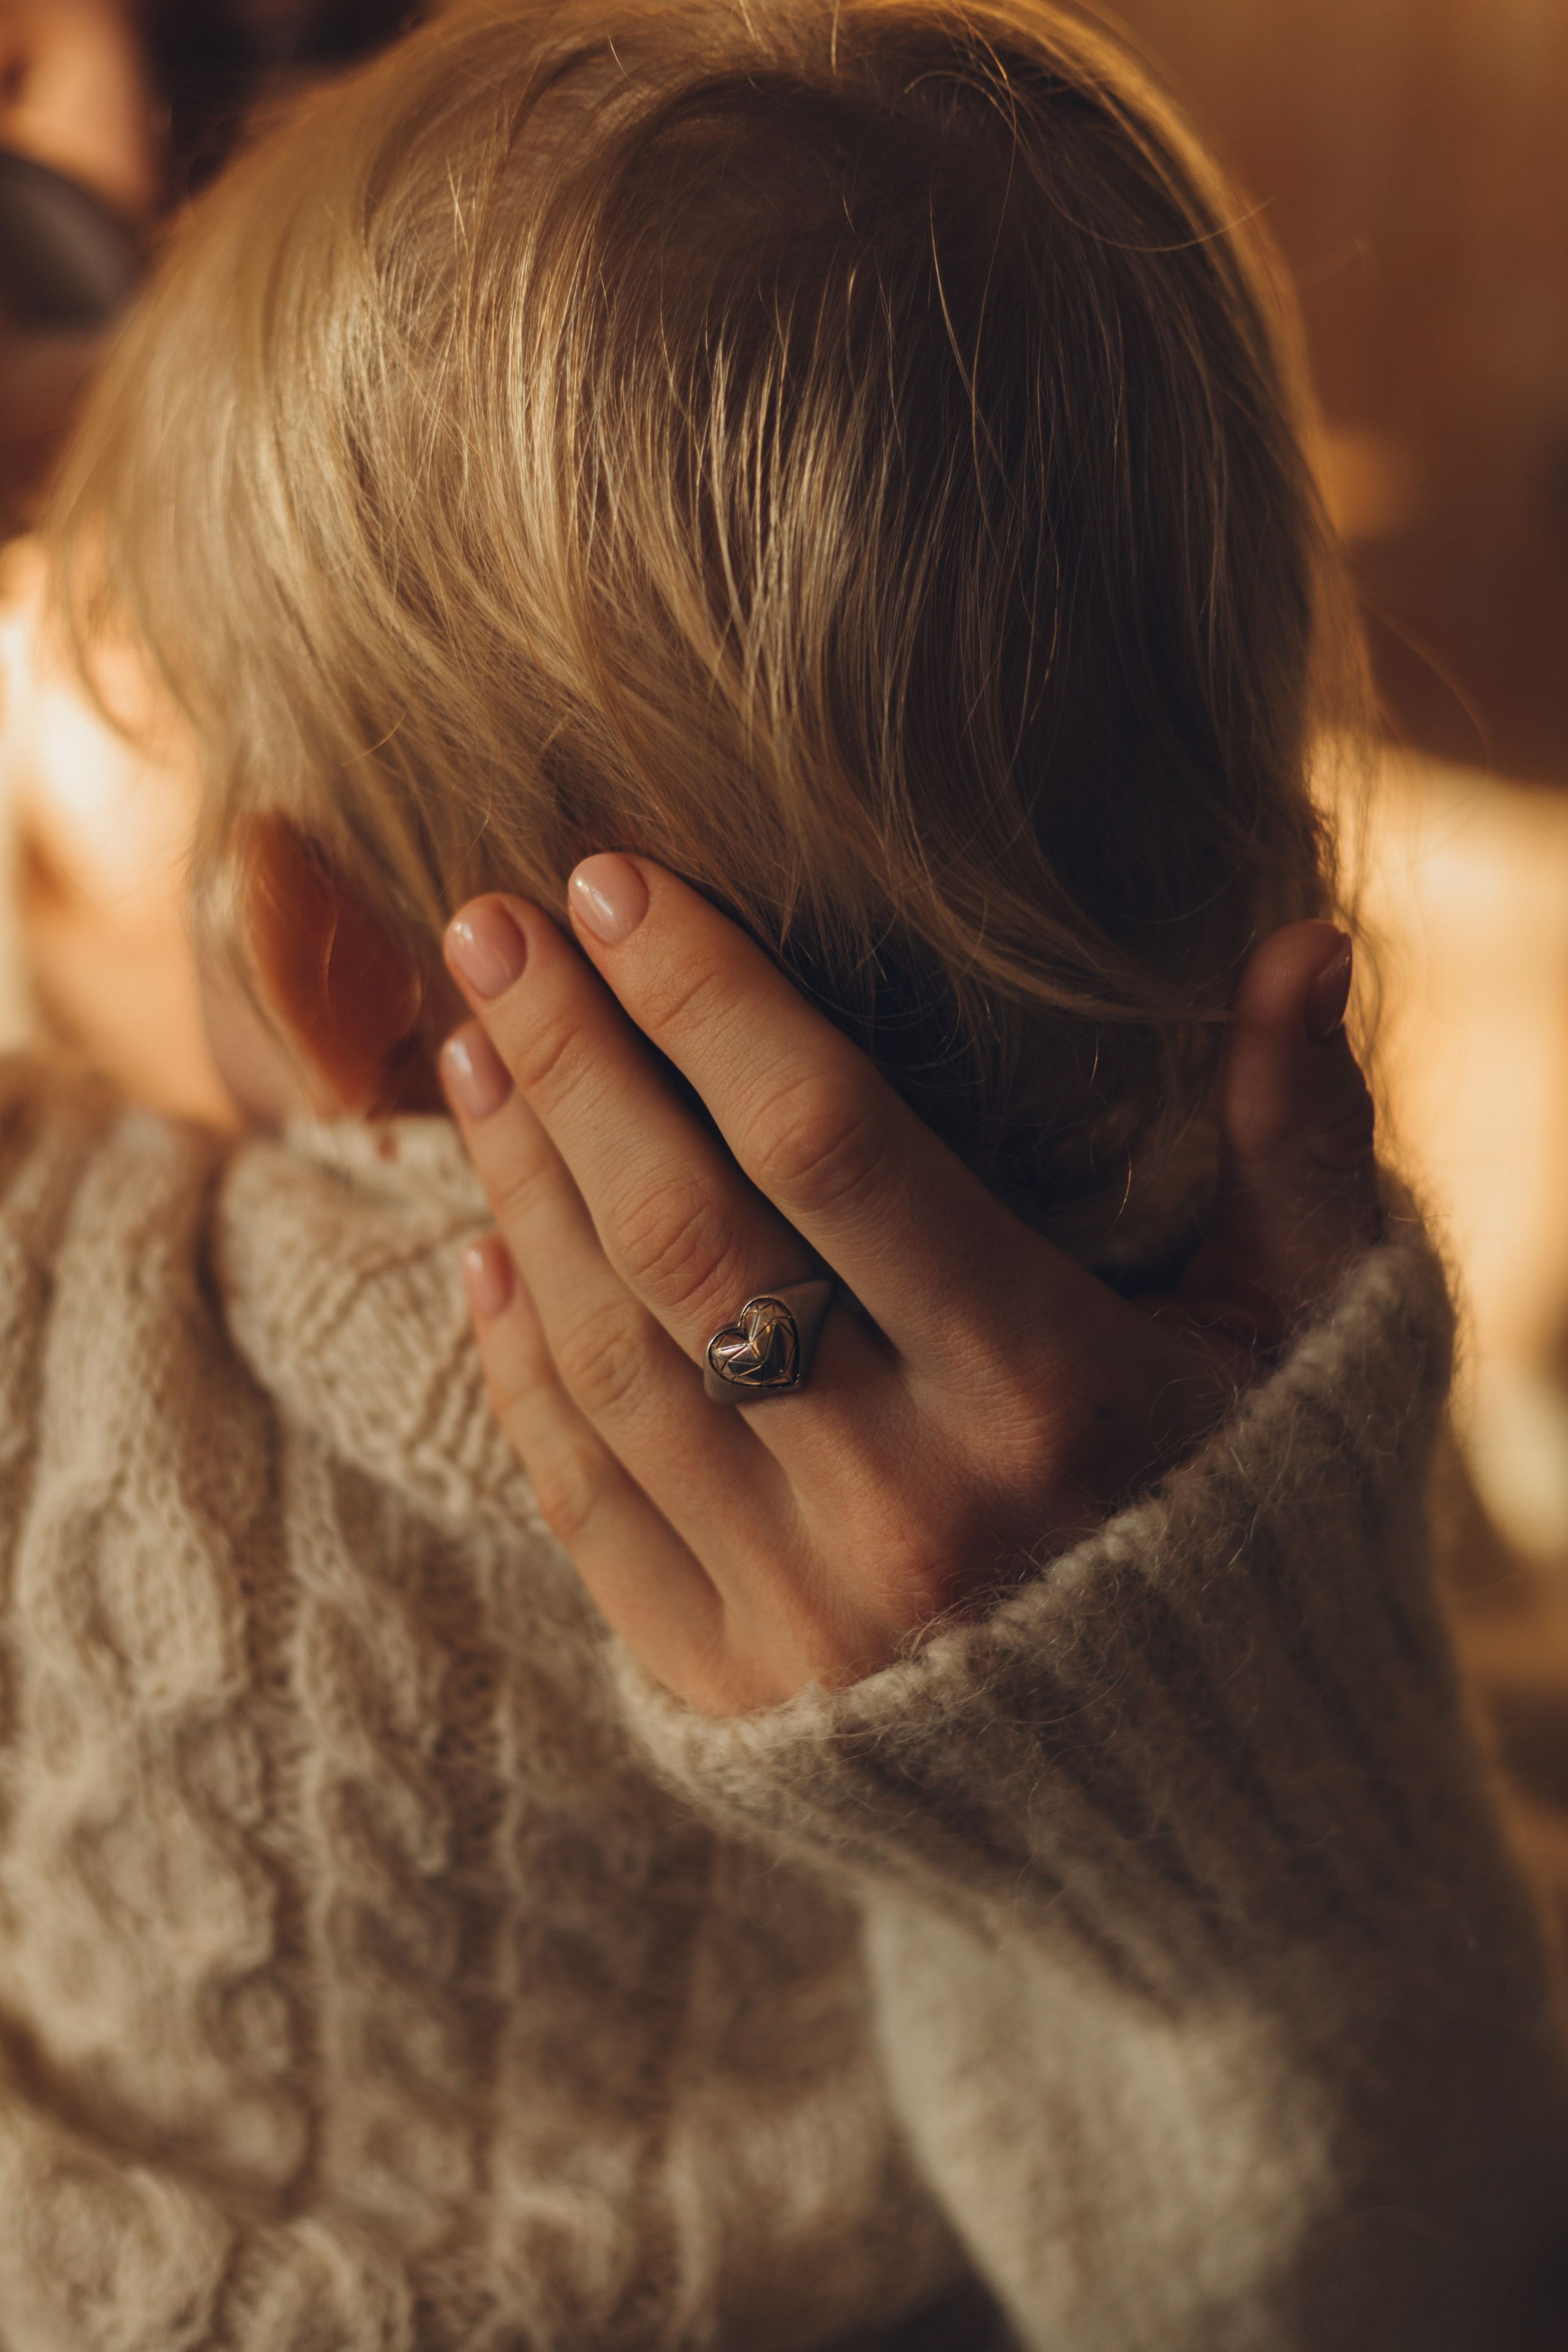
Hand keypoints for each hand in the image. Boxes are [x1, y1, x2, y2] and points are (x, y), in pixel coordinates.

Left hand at [440, 857, 1379, 1714]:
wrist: (1202, 1815)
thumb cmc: (1254, 1525)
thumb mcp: (1307, 1333)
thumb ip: (1294, 1138)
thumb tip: (1298, 936)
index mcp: (1054, 1392)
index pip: (831, 1143)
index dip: (707, 997)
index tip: (613, 881)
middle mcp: (911, 1506)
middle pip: (683, 1238)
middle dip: (570, 1061)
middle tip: (489, 924)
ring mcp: (804, 1614)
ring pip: (610, 1357)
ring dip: (521, 1188)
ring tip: (469, 1051)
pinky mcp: (730, 1694)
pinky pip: (583, 1505)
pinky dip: (520, 1365)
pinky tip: (486, 1247)